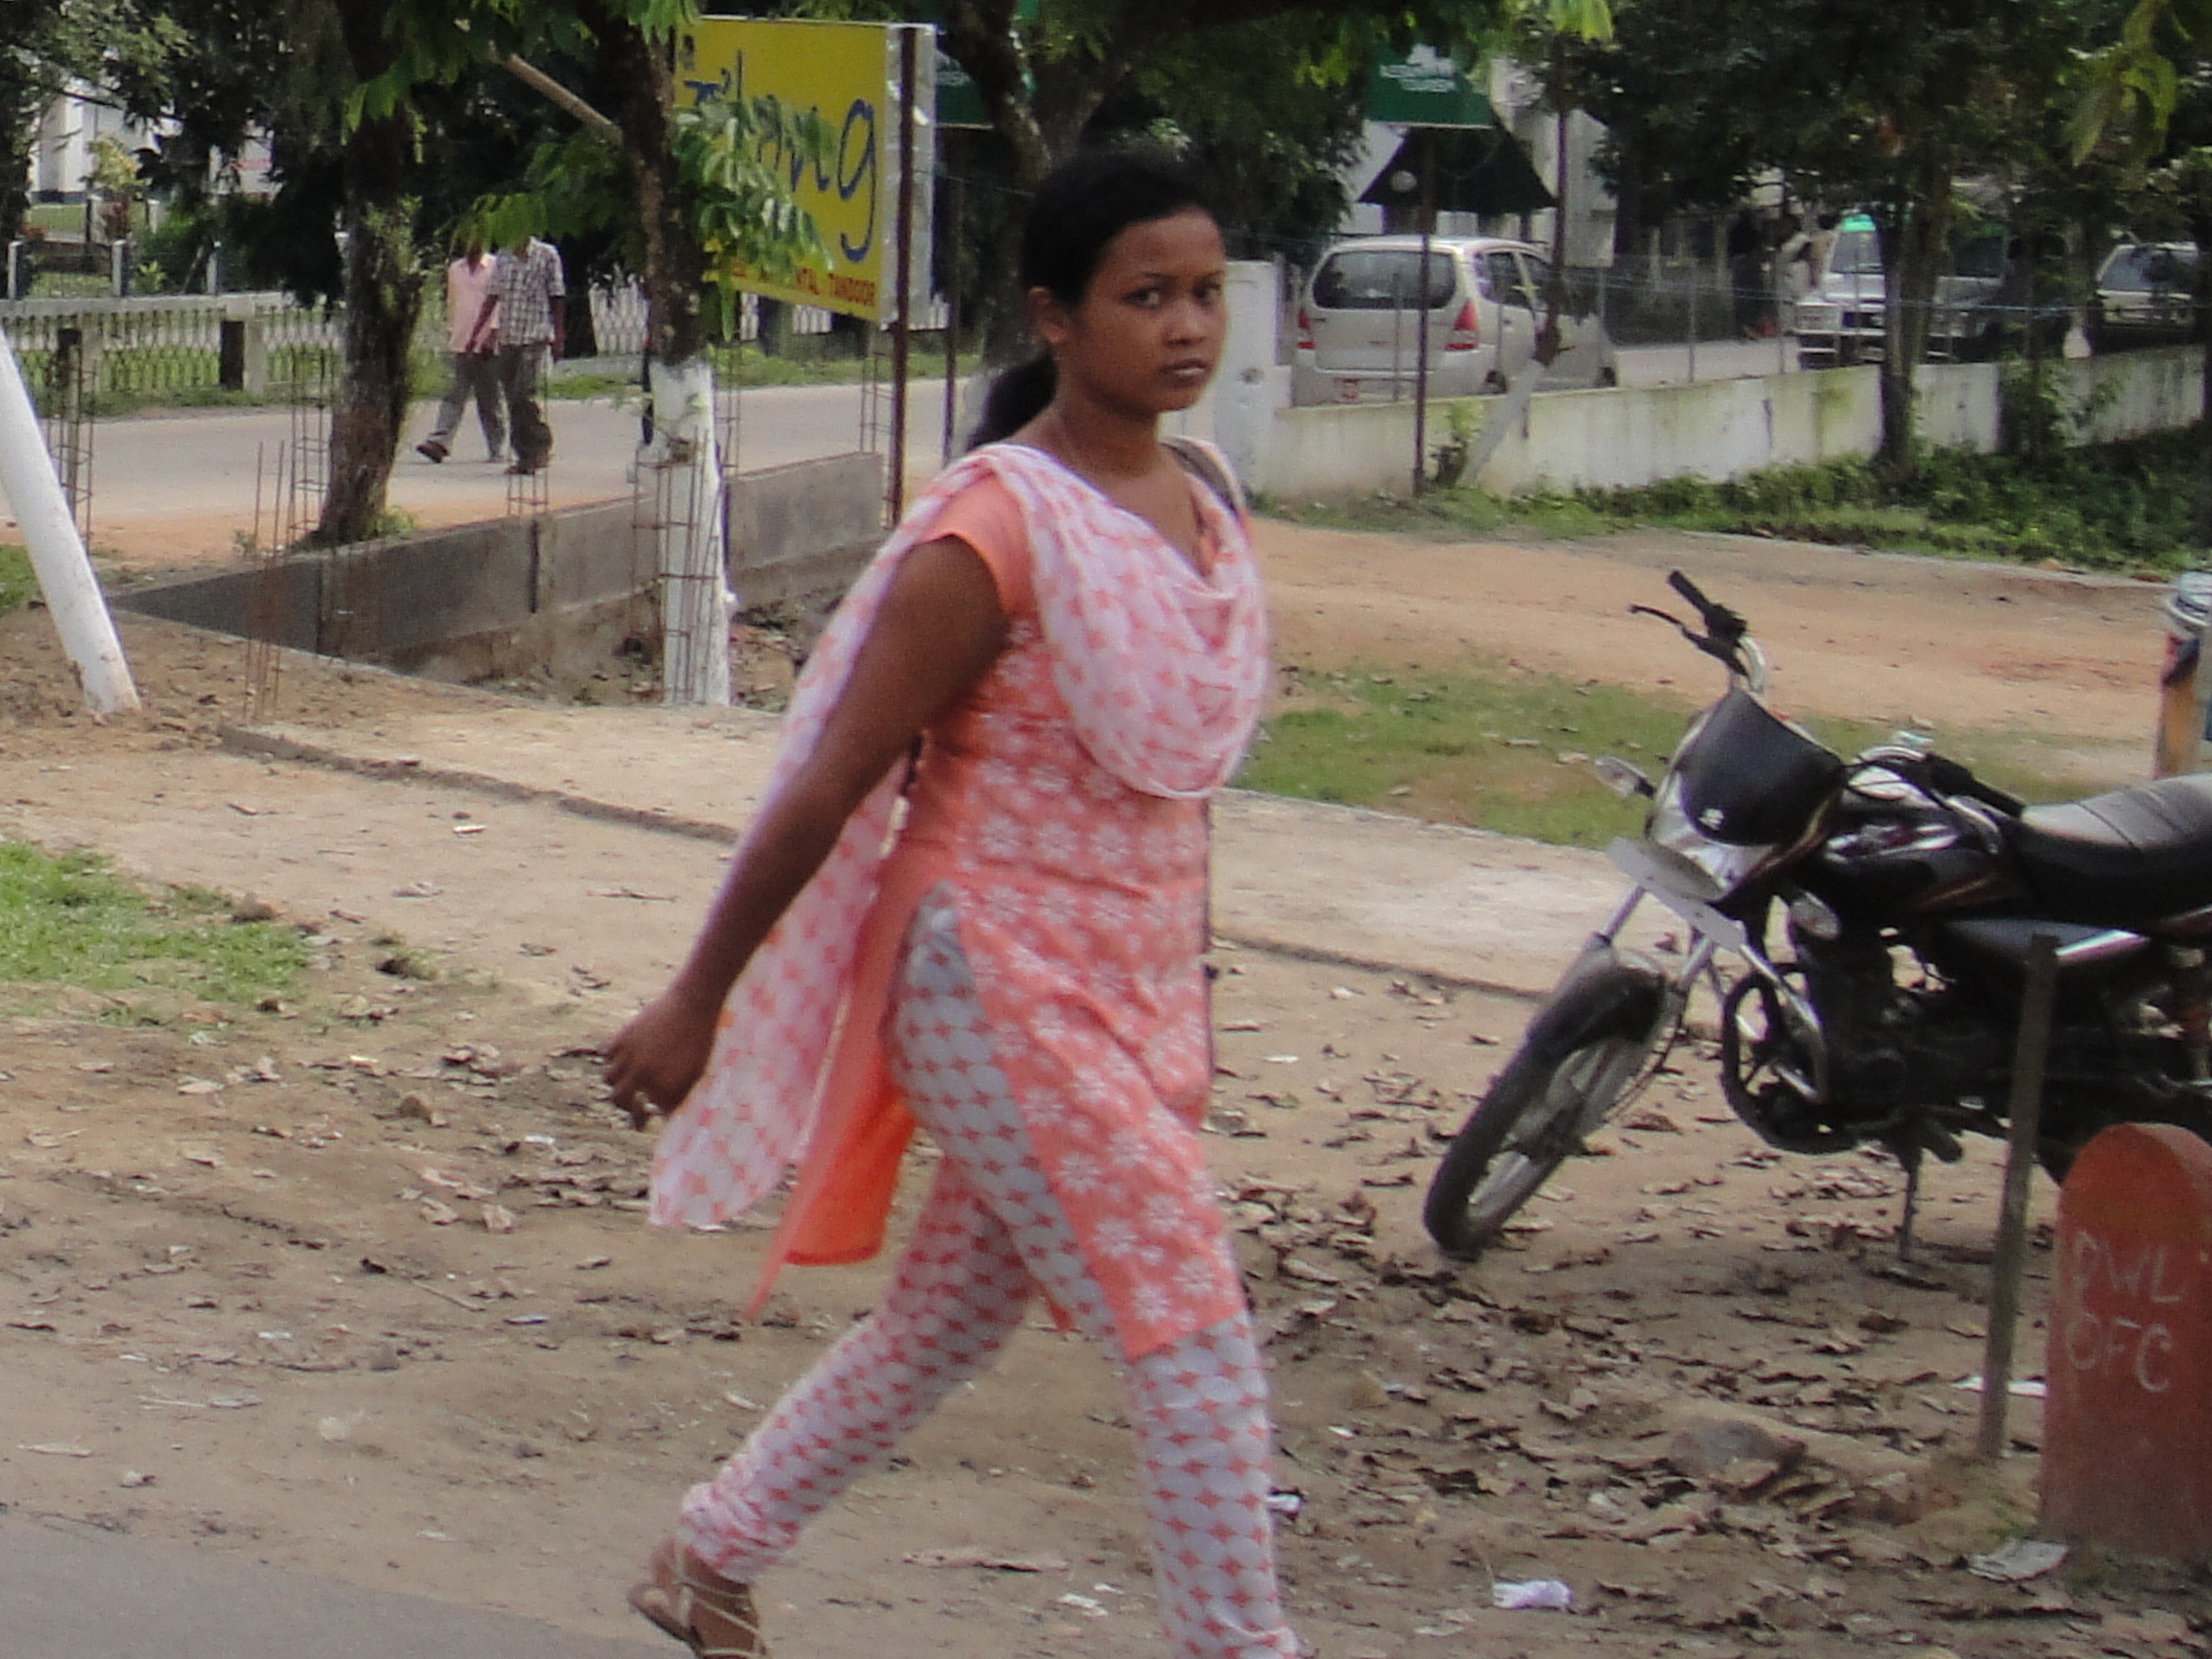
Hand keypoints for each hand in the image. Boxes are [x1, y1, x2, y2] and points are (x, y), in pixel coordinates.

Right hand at [604, 985, 723, 1129]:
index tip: (656, 1116)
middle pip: (621, 1101)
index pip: (655, 1110)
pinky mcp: (622, 1038)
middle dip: (629, 1110)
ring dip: (618, 1084)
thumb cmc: (700, 1039)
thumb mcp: (697, 1071)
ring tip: (629, 1086)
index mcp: (666, 1087)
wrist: (693, 1003)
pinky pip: (607, 1056)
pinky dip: (613, 1061)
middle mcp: (643, 1075)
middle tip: (636, 1114)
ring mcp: (630, 1057)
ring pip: (610, 1080)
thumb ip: (681, 1094)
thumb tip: (667, 1114)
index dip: (656, 1114)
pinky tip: (626, 1062)